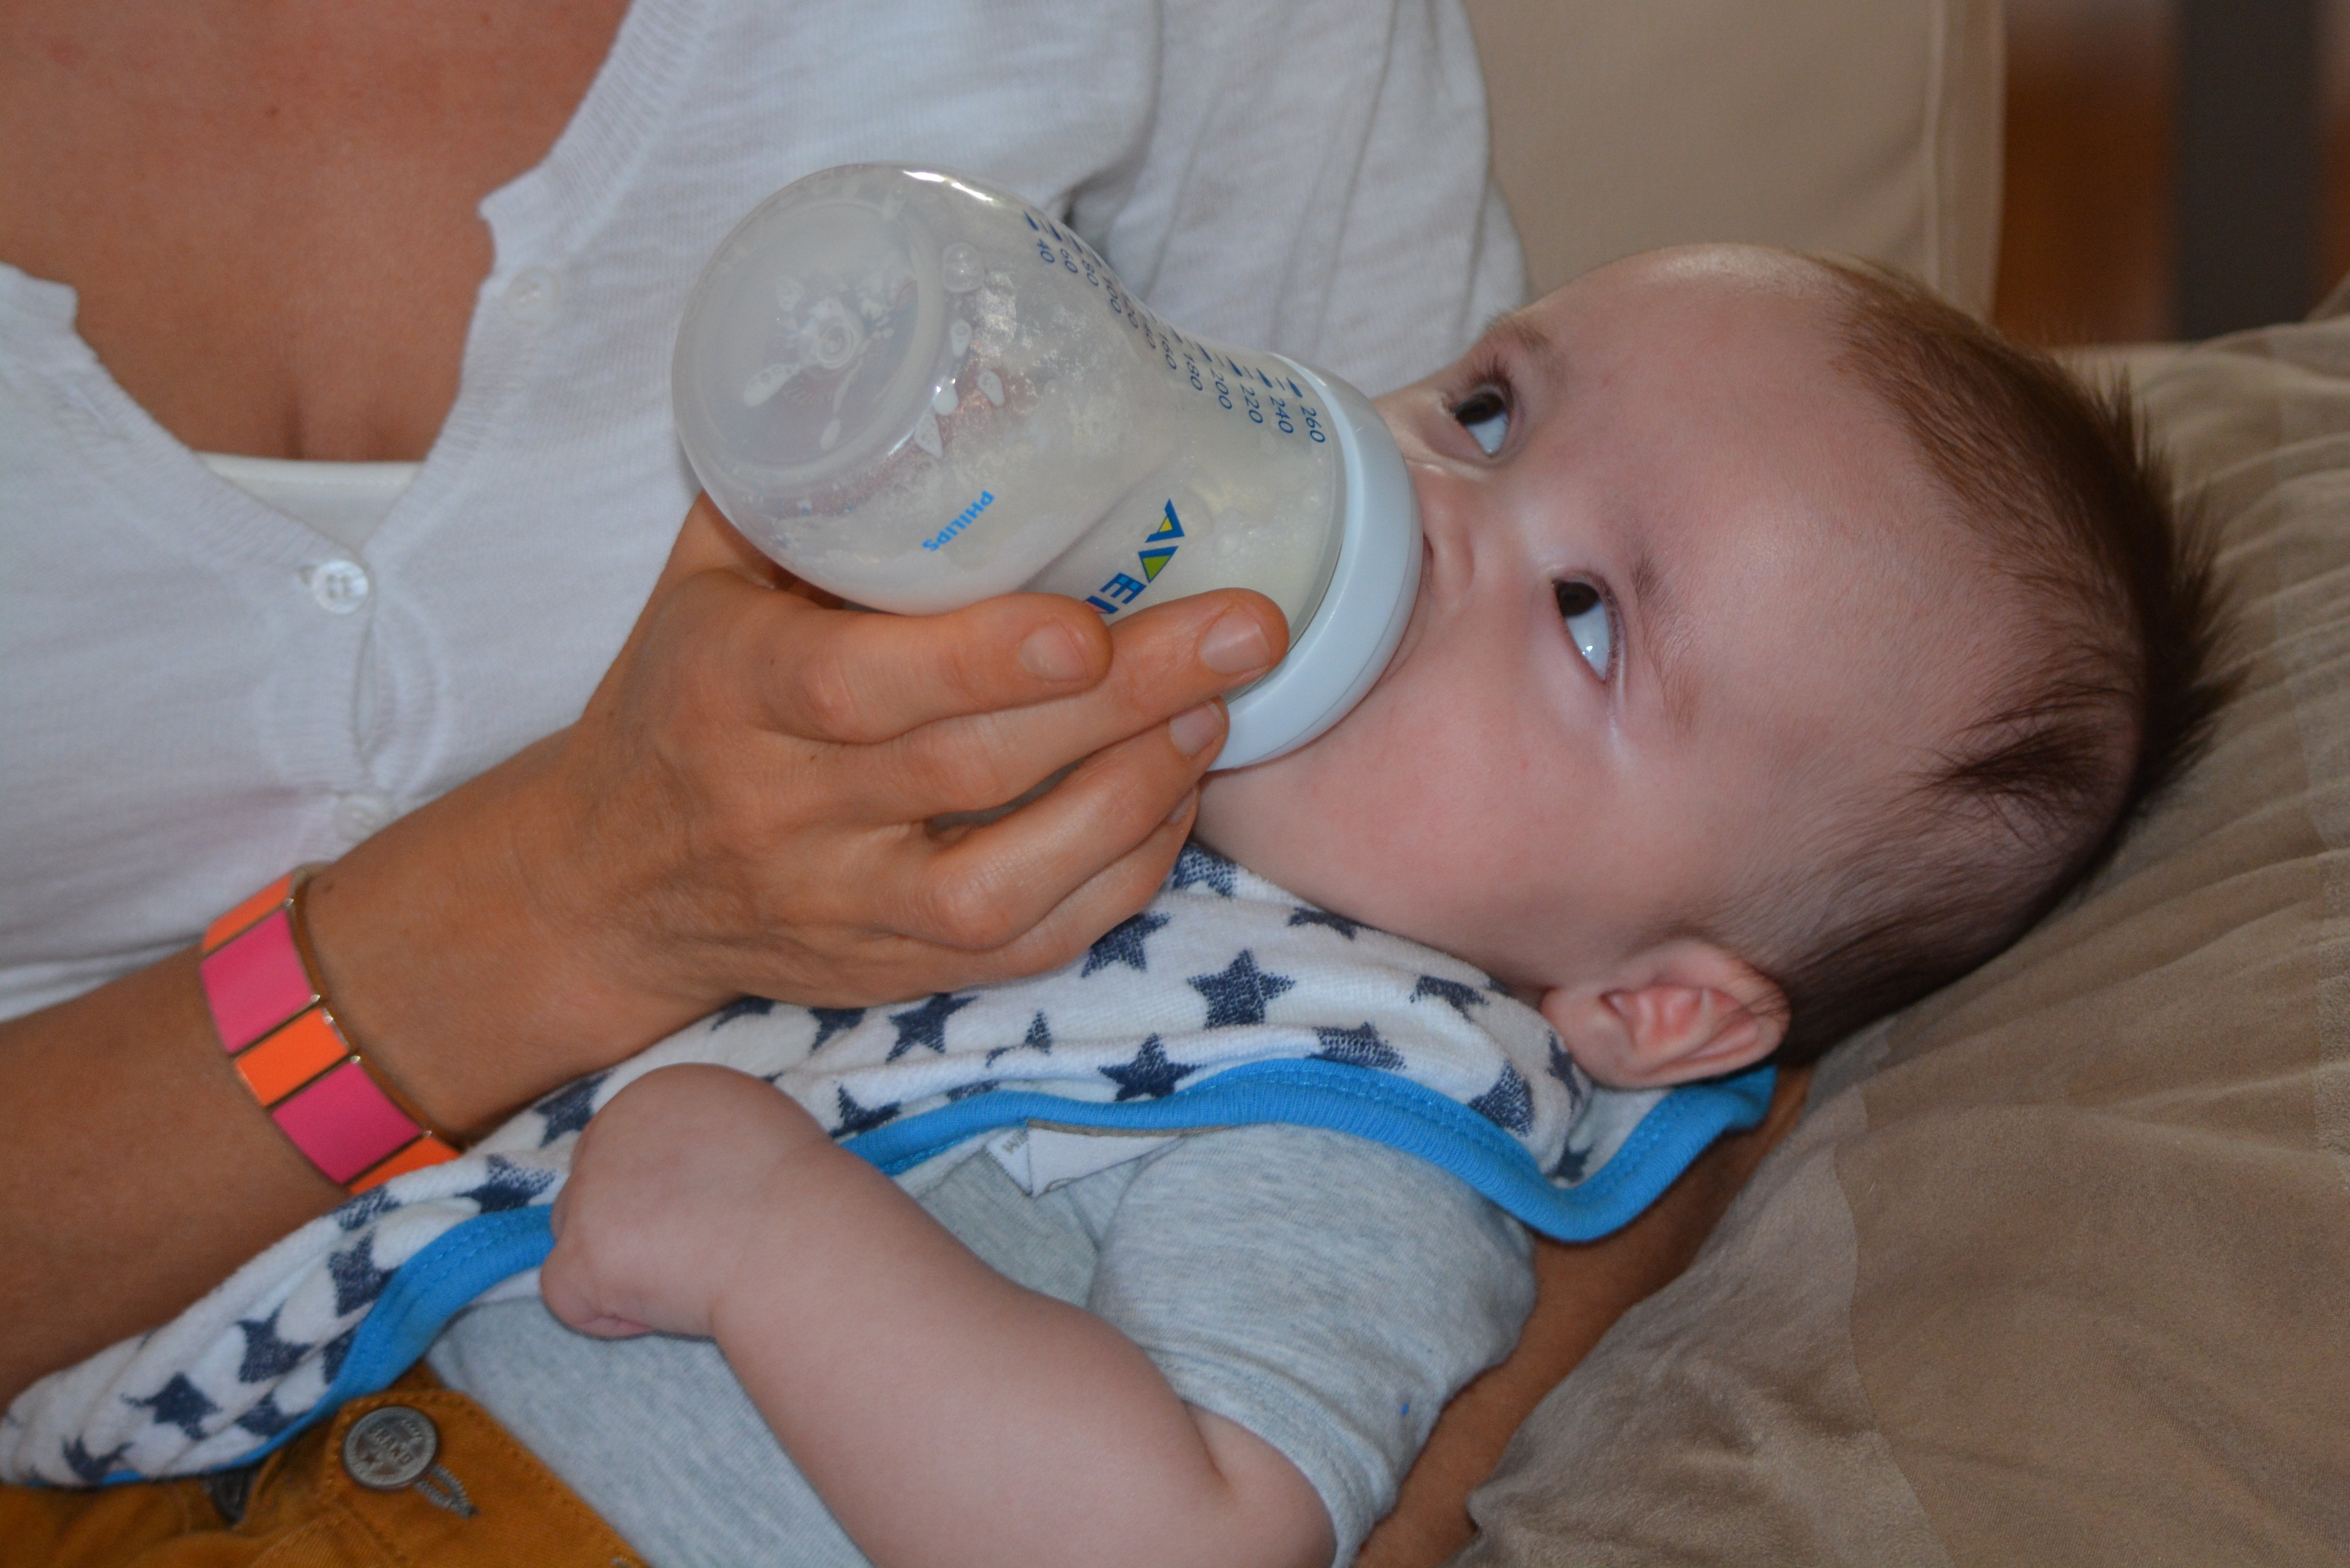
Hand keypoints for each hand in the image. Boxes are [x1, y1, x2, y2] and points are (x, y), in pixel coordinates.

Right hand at [531, 496, 1283, 1008]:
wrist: (607, 883)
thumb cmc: (680, 695)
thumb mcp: (705, 575)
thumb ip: (809, 492)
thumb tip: (951, 380)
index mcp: (726, 688)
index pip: (854, 688)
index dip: (979, 661)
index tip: (1086, 620)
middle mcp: (782, 808)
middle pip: (968, 768)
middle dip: (1124, 700)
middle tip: (1245, 630)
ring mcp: (841, 906)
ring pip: (1006, 881)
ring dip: (1133, 795)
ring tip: (1220, 709)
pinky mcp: (893, 973)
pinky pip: (1024, 947)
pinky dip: (1118, 880)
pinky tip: (1175, 800)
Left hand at [542, 1064, 815, 1339]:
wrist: (799, 1239)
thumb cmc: (801, 1191)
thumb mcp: (754, 1122)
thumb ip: (701, 1133)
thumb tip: (686, 1167)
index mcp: (656, 1092)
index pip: (622, 1143)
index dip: (657, 1188)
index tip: (704, 1212)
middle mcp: (610, 1128)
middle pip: (590, 1186)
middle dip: (627, 1223)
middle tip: (692, 1248)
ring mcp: (589, 1192)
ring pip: (574, 1236)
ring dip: (616, 1264)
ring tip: (684, 1278)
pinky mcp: (581, 1254)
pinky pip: (565, 1296)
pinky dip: (606, 1316)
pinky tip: (662, 1311)